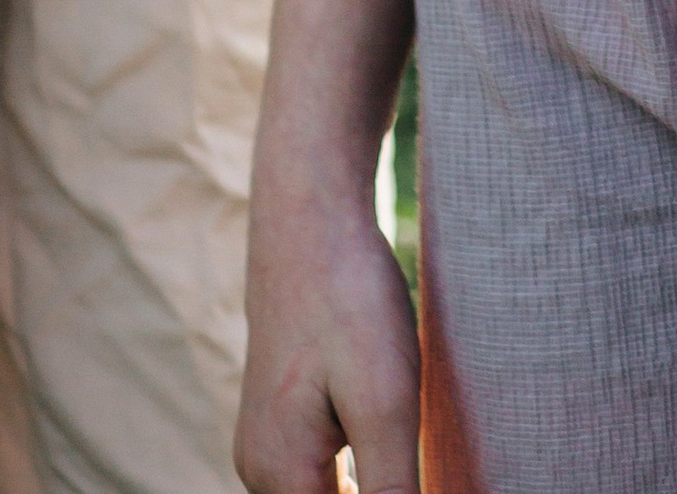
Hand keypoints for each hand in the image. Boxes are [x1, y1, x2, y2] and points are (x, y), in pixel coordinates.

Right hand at [235, 182, 421, 493]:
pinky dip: (363, 469)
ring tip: (410, 438)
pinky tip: (394, 435)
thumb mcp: (385, 400)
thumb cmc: (348, 297)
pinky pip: (324, 471)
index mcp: (279, 476)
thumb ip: (393, 489)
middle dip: (385, 490)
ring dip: (374, 484)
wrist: (311, 211)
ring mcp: (266, 442)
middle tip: (415, 440)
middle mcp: (260, 470)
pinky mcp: (283, 417)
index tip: (415, 467)